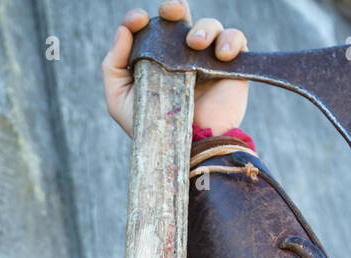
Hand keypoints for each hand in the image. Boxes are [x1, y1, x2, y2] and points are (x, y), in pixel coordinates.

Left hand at [102, 1, 249, 138]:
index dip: (140, 19)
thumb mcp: (119, 100)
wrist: (186, 150)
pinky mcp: (230, 68)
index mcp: (154, 60)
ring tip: (195, 46)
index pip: (148, 29)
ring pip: (209, 26)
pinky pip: (236, 40)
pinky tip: (222, 54)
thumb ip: (113, 65)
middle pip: (180, 18)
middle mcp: (180, 56)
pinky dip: (231, 39)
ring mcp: (206, 61)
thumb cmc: (150, 130)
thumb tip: (123, 29)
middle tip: (172, 12)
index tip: (137, 20)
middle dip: (174, 7)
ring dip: (204, 28)